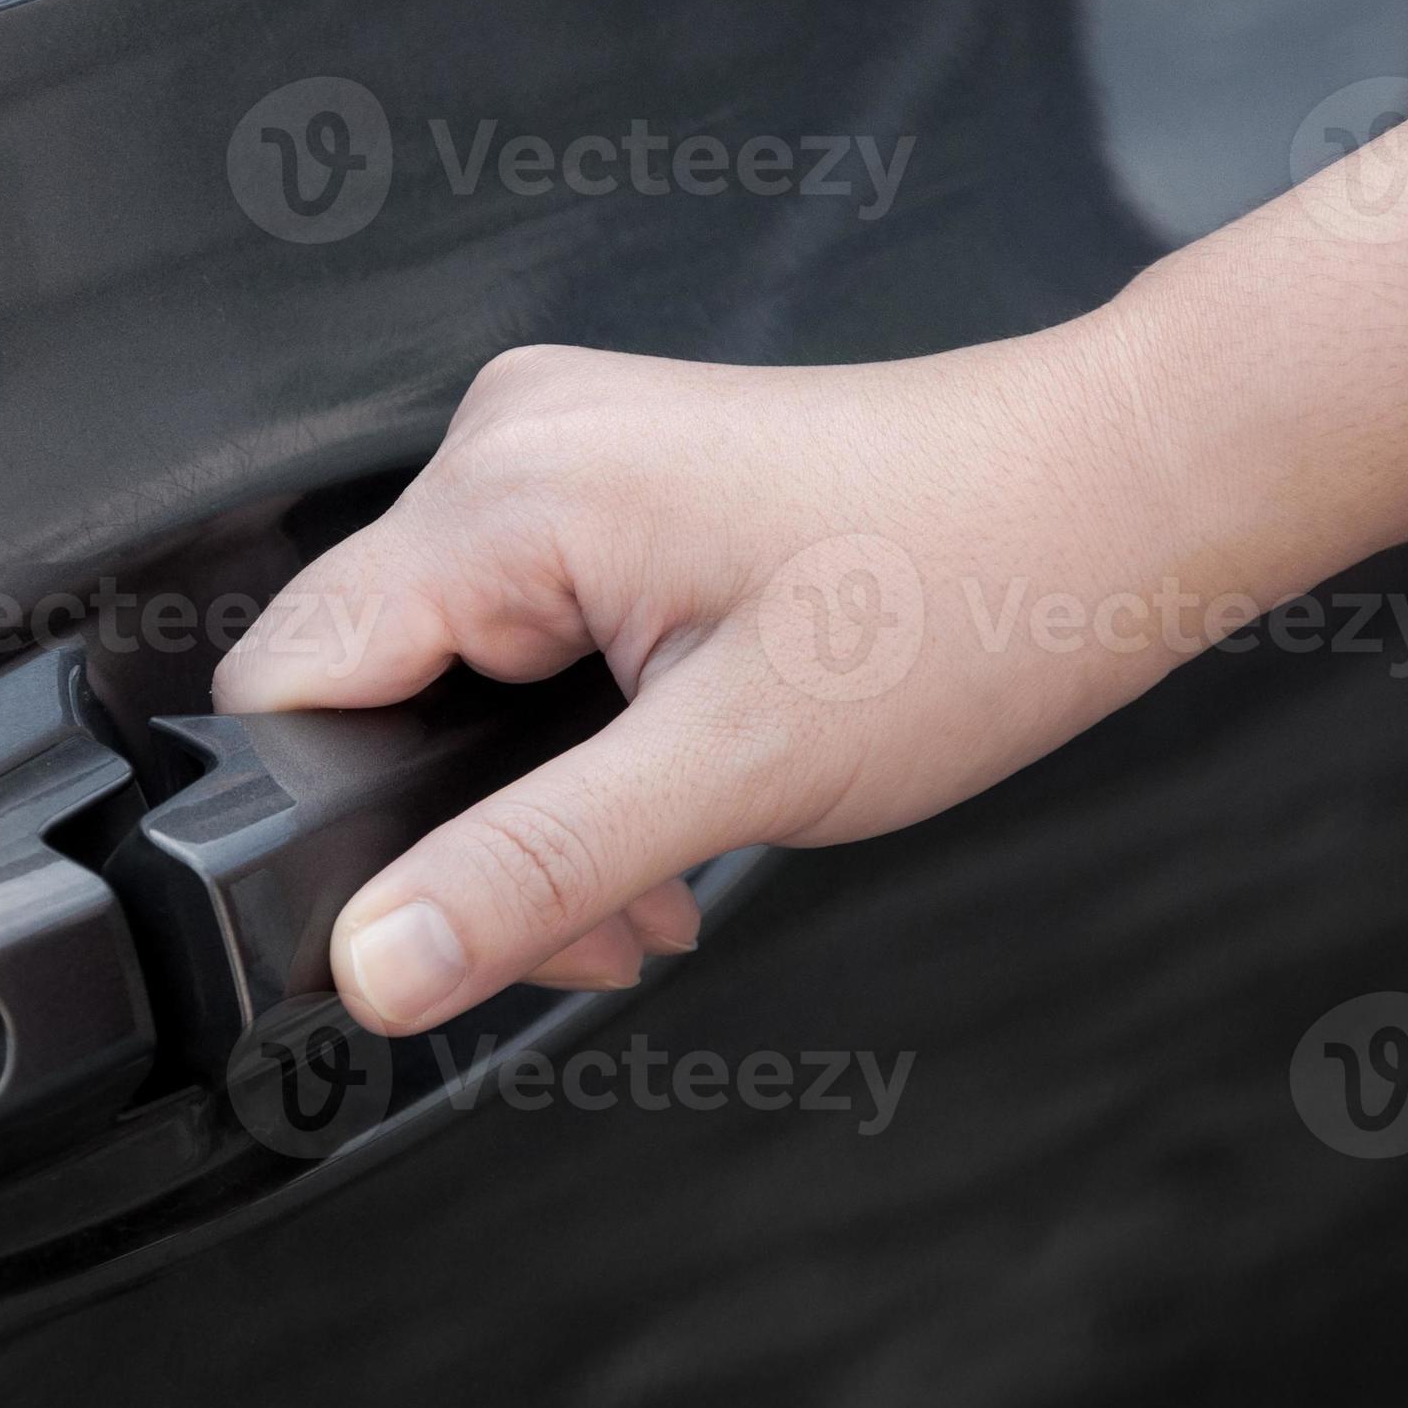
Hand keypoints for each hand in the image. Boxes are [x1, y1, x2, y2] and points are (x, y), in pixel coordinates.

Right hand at [211, 306, 1252, 1036]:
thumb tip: (375, 962)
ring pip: (455, 670)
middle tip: (607, 915)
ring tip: (662, 865)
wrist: (1118, 496)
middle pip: (372, 683)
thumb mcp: (736, 768)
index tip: (446, 927)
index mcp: (508, 489)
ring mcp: (565, 455)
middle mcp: (514, 445)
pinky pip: (527, 630)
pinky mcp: (616, 484)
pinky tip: (671, 791)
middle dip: (467, 835)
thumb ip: (531, 868)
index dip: (338, 828)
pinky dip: (579, 738)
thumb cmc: (973, 589)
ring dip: (534, 801)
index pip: (289, 676)